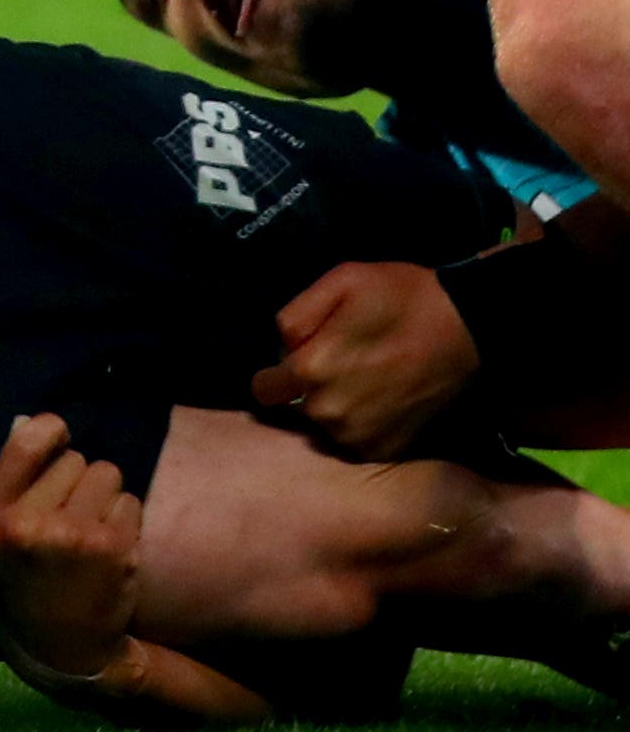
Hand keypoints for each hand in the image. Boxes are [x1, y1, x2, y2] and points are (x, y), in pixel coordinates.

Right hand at [0, 413, 143, 682]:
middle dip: (74, 479)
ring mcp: (73, 537)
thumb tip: (35, 424)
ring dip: (102, 494)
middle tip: (66, 513)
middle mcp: (26, 526)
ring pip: (106, 473)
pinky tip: (108, 545)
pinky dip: (123, 518)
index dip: (51, 431)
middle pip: (73, 458)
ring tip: (88, 527)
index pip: (26, 441)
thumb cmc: (21, 583)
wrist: (64, 649)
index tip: (58, 438)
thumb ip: (7, 484)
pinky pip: (129, 500)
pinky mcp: (114, 549)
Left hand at [251, 261, 478, 459]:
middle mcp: (329, 412)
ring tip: (366, 382)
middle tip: (344, 366)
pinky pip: (356, 442)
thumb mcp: (338, 282)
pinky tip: (381, 402)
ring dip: (336, 410)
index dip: (275, 374)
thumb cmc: (400, 296)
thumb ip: (295, 316)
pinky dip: (363, 426)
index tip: (298, 362)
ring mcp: (360, 436)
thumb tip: (282, 349)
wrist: (468, 326)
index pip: (264, 389)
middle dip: (310, 390)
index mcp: (310, 369)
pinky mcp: (388, 449)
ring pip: (326, 427)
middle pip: (297, 408)